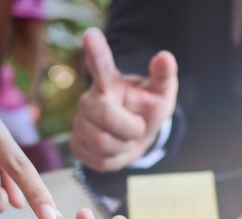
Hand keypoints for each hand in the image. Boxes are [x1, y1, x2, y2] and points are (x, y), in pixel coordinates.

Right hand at [70, 27, 177, 171]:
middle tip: (138, 127)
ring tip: (126, 137)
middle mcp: (88, 99)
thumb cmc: (147, 110)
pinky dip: (117, 160)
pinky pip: (100, 160)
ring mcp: (79, 122)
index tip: (91, 35)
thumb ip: (163, 76)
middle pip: (105, 115)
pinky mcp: (76, 144)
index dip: (96, 50)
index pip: (100, 64)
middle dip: (130, 127)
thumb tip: (165, 56)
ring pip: (103, 142)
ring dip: (124, 145)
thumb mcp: (161, 94)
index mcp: (109, 82)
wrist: (136, 138)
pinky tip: (117, 149)